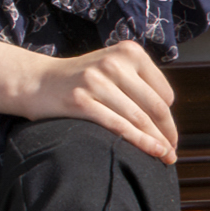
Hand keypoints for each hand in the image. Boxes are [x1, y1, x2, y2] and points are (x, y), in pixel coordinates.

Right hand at [32, 42, 181, 162]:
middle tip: (173, 151)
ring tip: (167, 158)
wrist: (36, 81)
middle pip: (154, 106)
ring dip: (158, 142)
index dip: (168, 117)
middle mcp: (114, 63)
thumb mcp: (112, 67)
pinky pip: (119, 126)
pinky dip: (140, 142)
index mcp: (129, 52)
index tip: (168, 134)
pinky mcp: (81, 100)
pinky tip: (153, 152)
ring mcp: (96, 81)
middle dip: (168, 132)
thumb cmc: (80, 80)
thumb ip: (139, 82)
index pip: (162, 92)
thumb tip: (168, 117)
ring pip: (138, 118)